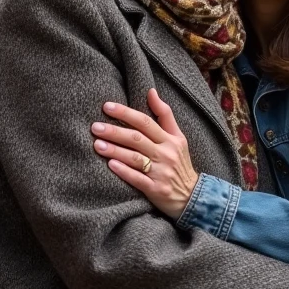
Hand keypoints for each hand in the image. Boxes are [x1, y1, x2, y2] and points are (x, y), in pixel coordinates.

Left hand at [93, 89, 199, 218]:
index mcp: (170, 139)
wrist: (193, 196)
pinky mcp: (156, 189)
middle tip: (95, 127)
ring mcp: (161, 172)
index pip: (146, 122)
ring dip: (115, 150)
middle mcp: (166, 154)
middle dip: (115, 131)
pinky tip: (111, 165)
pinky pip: (138, 179)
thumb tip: (151, 91)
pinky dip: (124, 171)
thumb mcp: (178, 137)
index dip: (126, 113)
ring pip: (135, 158)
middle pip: (137, 139)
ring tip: (97, 144)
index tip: (107, 106)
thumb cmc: (180, 163)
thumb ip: (165, 114)